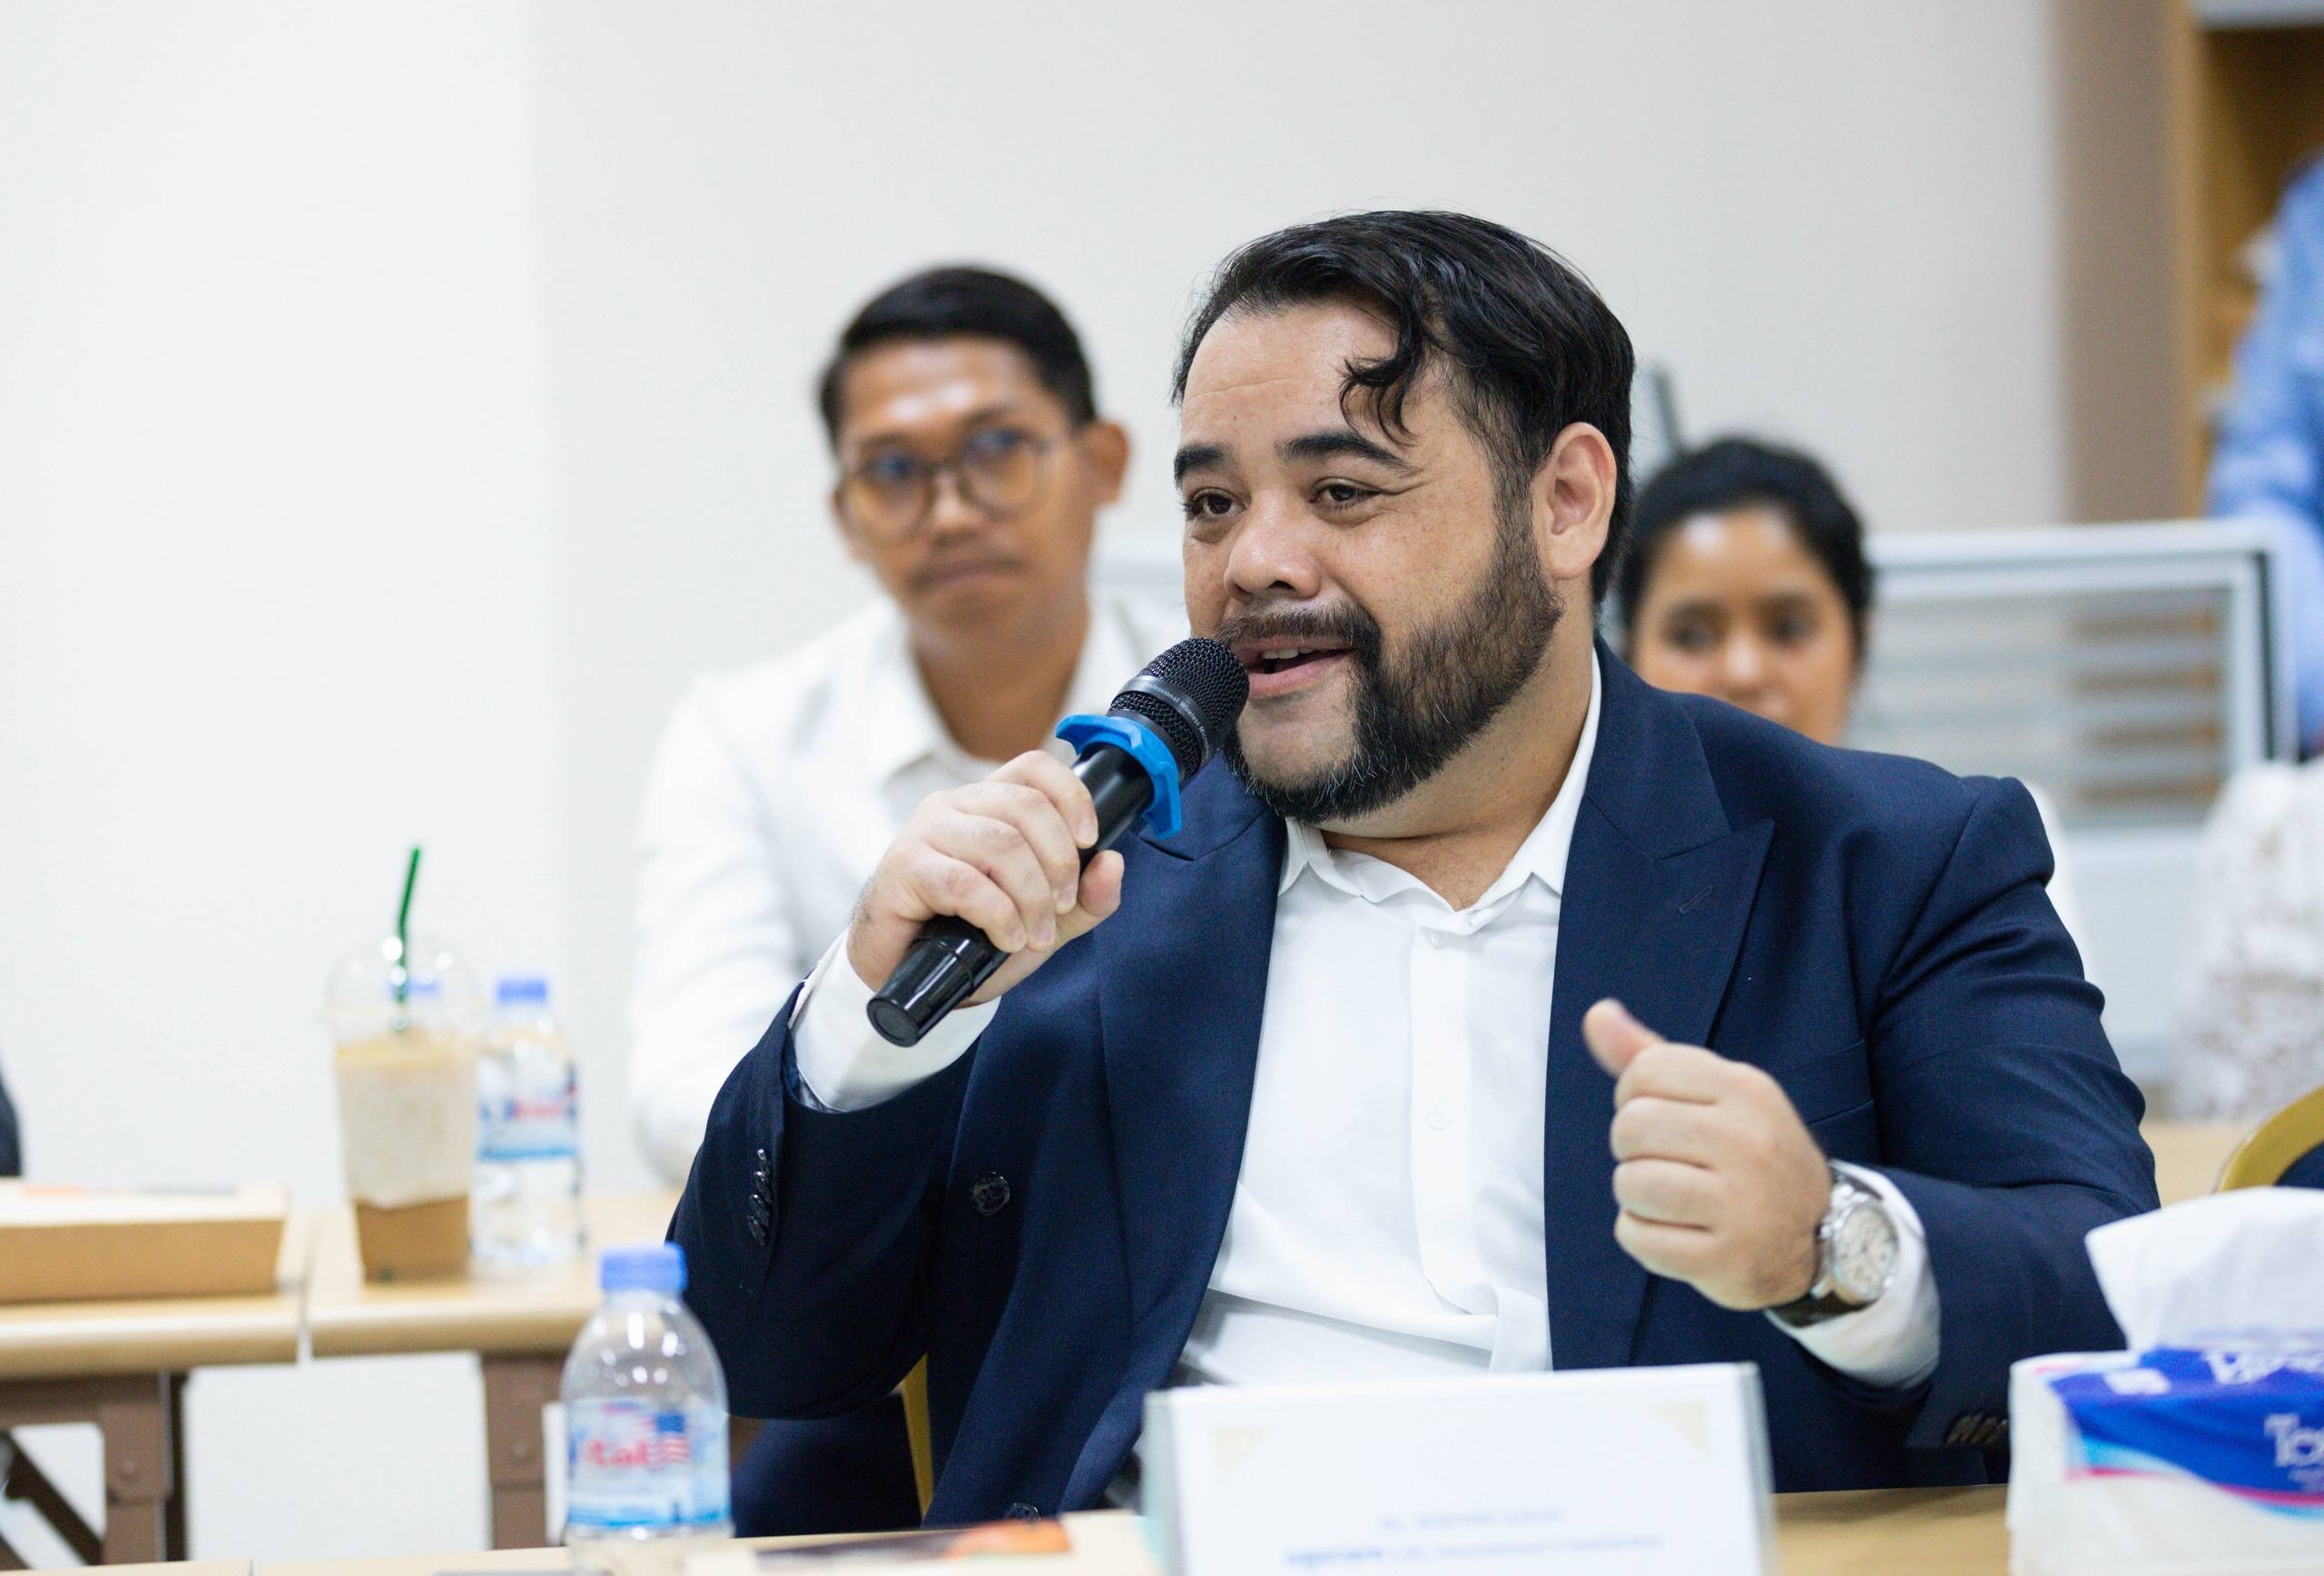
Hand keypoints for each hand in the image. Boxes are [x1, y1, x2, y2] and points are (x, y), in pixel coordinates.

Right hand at [847, 751, 1124, 1005]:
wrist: (906, 975)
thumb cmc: (969, 937)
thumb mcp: (1043, 921)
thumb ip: (1085, 898)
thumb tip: (1112, 864)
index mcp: (988, 803)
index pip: (1034, 768)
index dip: (1071, 796)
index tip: (1089, 840)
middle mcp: (955, 806)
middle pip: (1026, 807)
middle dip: (1058, 863)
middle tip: (1062, 907)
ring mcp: (926, 832)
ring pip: (1000, 844)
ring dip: (1031, 897)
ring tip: (1034, 933)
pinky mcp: (904, 867)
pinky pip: (965, 882)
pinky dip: (999, 915)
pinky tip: (1006, 938)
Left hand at [1583, 999, 1830, 1310]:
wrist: (1819, 1235)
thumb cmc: (1749, 1154)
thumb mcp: (1716, 1094)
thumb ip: (1649, 1055)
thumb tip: (1596, 1014)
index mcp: (1747, 1090)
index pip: (1645, 1072)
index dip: (1635, 1096)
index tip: (1663, 1118)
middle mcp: (1750, 1142)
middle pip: (1631, 1126)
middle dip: (1631, 1148)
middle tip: (1666, 1162)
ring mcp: (1743, 1204)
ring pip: (1630, 1183)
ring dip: (1635, 1195)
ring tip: (1671, 1199)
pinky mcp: (1726, 1258)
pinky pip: (1638, 1237)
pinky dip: (1642, 1236)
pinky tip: (1676, 1232)